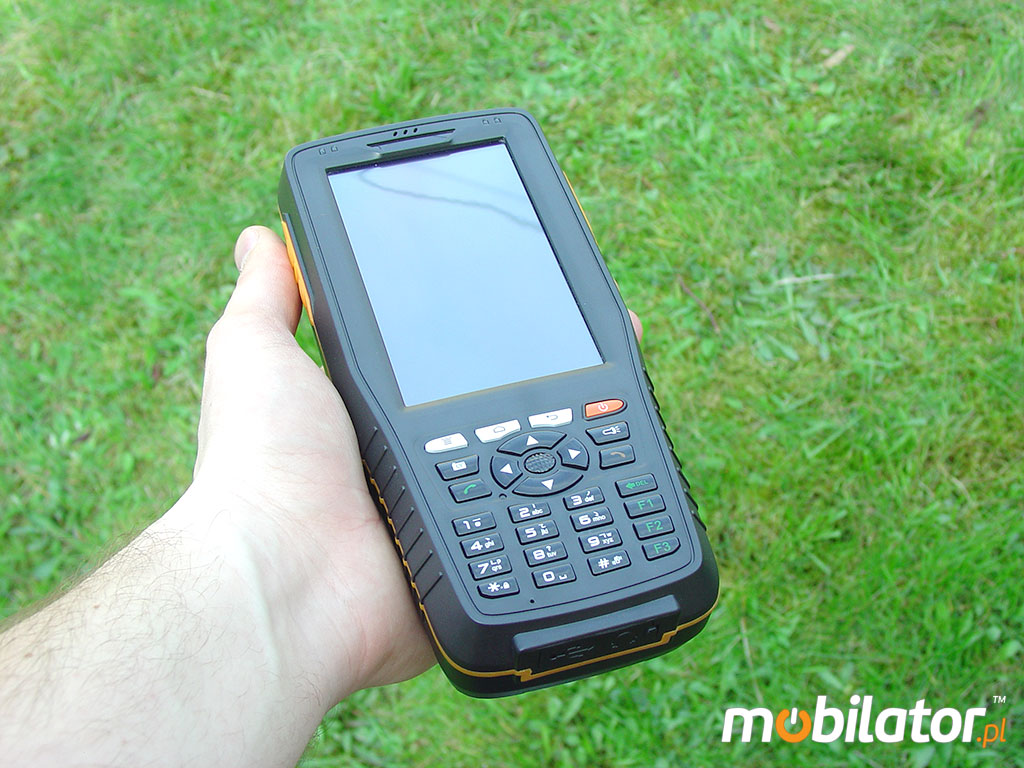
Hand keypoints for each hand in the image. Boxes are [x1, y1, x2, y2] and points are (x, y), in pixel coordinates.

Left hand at [186, 224, 641, 700]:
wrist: (286, 575)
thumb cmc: (263, 463)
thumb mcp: (254, 355)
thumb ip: (267, 298)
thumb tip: (259, 237)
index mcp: (372, 414)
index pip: (445, 357)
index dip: (486, 325)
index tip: (528, 288)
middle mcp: (412, 459)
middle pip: (495, 404)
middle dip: (549, 368)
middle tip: (602, 326)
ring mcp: (449, 509)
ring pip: (529, 461)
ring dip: (575, 422)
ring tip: (623, 362)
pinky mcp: (476, 559)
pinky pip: (537, 523)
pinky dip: (571, 497)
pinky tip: (616, 453)